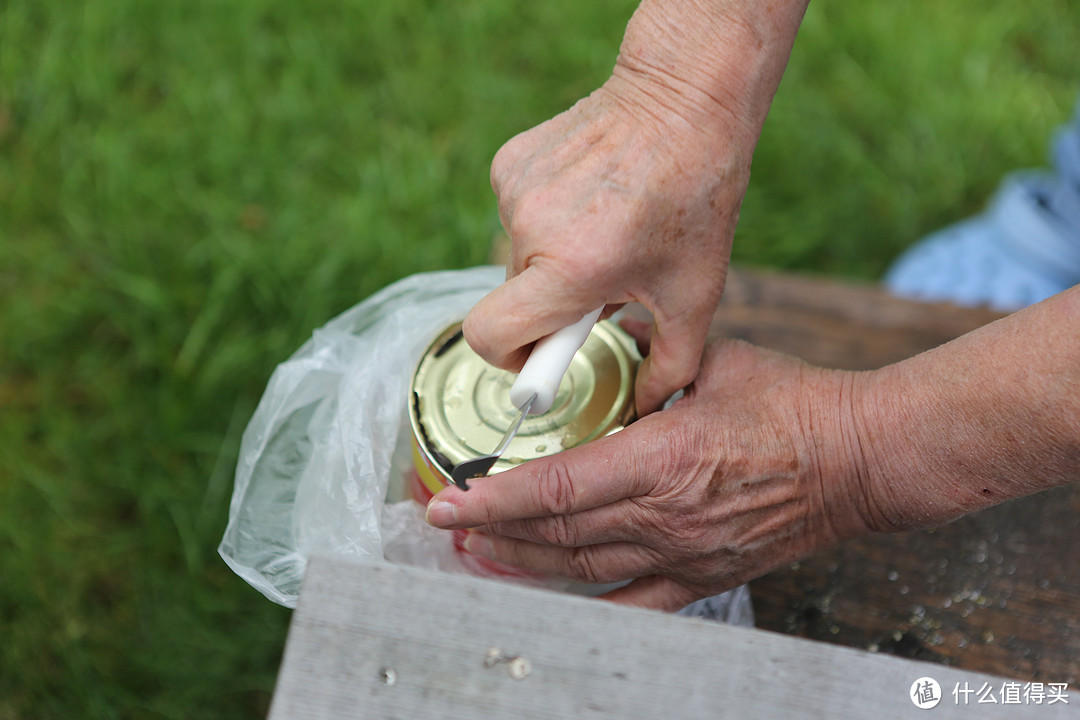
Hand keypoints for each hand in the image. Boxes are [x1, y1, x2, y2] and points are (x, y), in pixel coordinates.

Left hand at [425, 337, 875, 611]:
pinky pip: (633, 604)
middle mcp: (665, 516)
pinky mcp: (704, 576)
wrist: (860, 460)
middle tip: (447, 526)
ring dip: (522, 566)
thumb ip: (652, 354)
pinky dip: (584, 603)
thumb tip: (608, 336)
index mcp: (663, 458)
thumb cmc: (793, 404)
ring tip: (477, 556)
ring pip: (582, 572)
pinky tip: (547, 596)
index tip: (449, 501)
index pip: (557, 488)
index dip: (496, 498)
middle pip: (556, 536)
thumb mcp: (717, 360)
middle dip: (491, 532)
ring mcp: (684, 554)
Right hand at [463, 1, 807, 414]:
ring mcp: (513, 189)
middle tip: (600, 287)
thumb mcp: (696, 295)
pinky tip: (590, 197)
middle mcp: (531, 229)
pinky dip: (546, 219)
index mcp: (571, 270)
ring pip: (515, 257)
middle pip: (510, 300)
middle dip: (549, 306)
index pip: (490, 338)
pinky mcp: (508, 160)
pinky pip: (515, 214)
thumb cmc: (696, 200)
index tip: (542, 357)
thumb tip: (644, 408)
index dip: (511, 360)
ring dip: (550, 261)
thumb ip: (669, 366)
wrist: (684, 99)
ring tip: (605, 233)